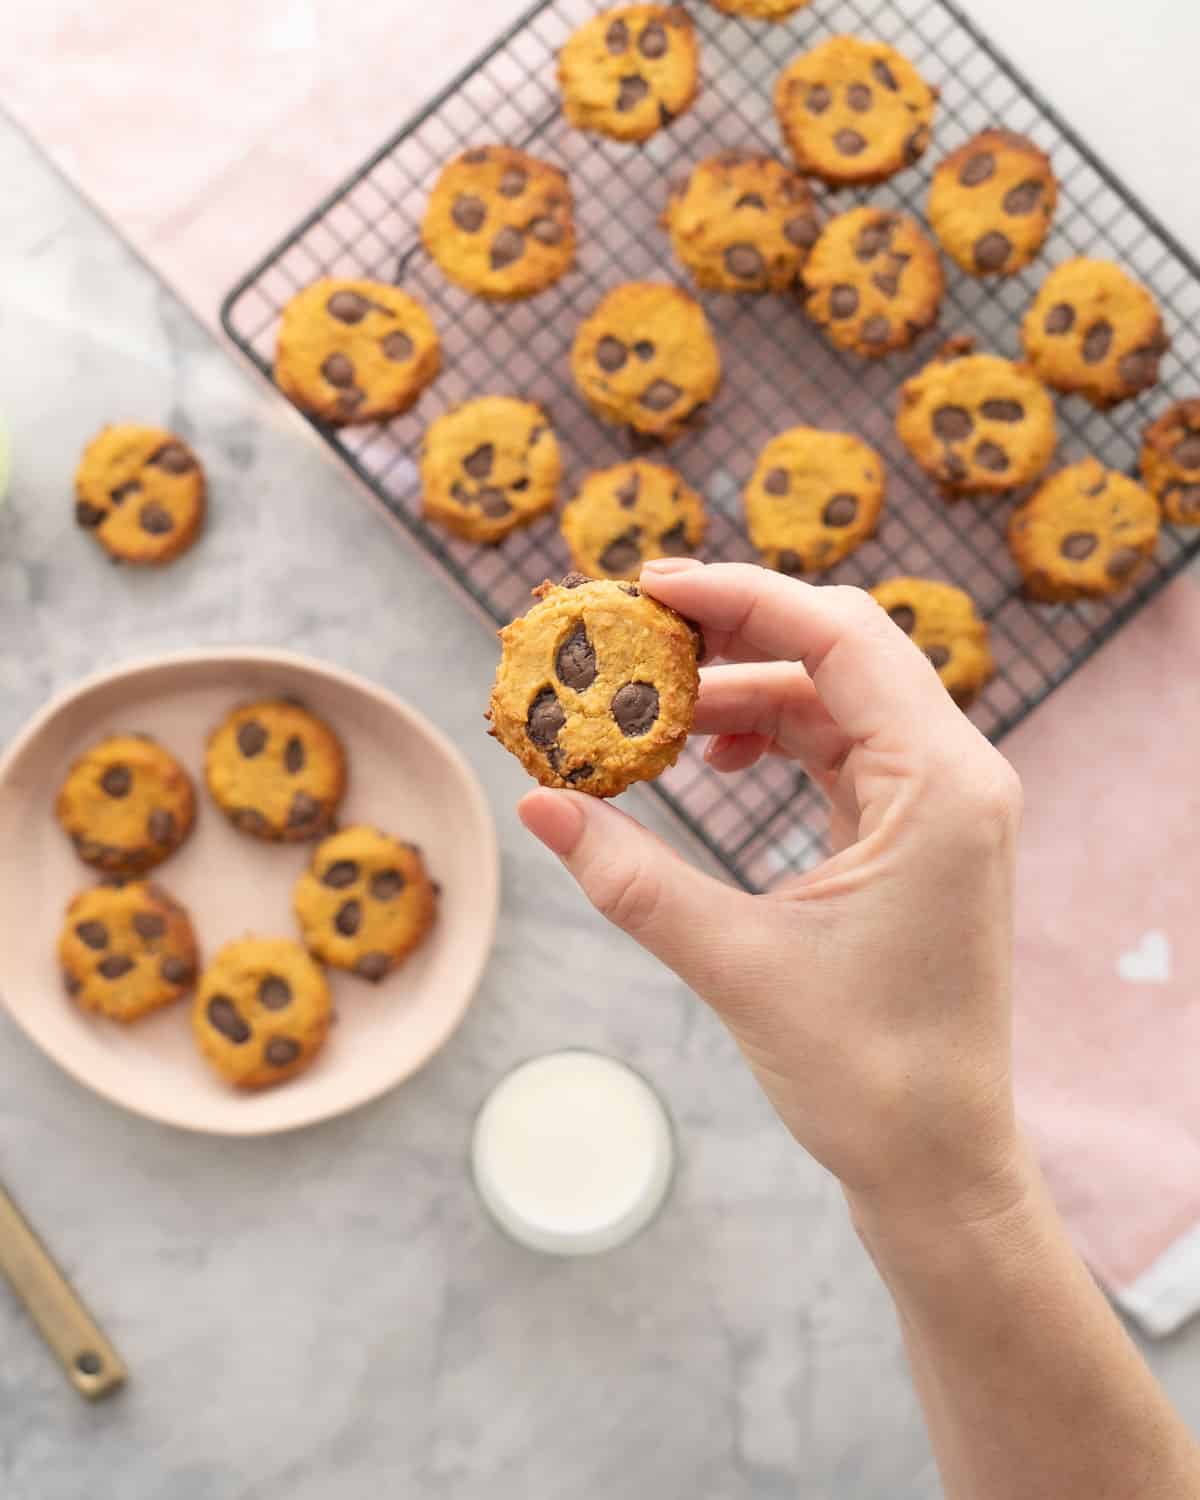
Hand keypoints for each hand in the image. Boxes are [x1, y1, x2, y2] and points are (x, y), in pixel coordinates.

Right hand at [519, 560, 1024, 1228]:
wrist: (936, 1162)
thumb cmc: (864, 1073)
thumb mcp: (734, 961)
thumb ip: (631, 876)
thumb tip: (536, 804)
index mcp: (939, 785)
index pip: (840, 636)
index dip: (740, 595)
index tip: (647, 586)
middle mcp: (954, 775)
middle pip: (837, 652)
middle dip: (731, 635)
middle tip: (631, 635)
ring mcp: (939, 803)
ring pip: (832, 700)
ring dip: (741, 692)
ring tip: (650, 713)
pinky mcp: (914, 833)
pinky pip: (837, 750)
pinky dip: (768, 739)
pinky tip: (705, 758)